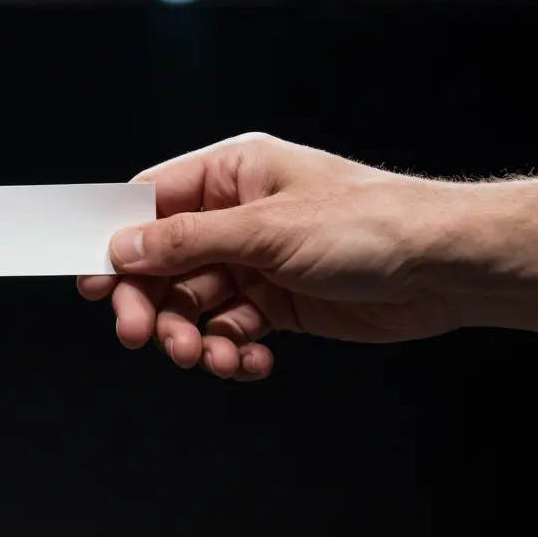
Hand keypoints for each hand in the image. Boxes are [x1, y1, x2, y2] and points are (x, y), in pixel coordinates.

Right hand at [77, 132, 462, 380]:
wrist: (444, 270)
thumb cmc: (368, 224)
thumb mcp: (266, 229)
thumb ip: (188, 241)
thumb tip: (123, 247)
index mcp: (231, 174)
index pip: (151, 203)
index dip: (117, 242)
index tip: (93, 282)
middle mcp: (236, 217)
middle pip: (164, 263)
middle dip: (153, 304)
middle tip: (144, 337)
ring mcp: (254, 262)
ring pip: (194, 304)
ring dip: (192, 336)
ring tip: (207, 357)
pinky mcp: (275, 303)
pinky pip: (230, 329)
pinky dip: (231, 351)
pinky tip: (247, 362)